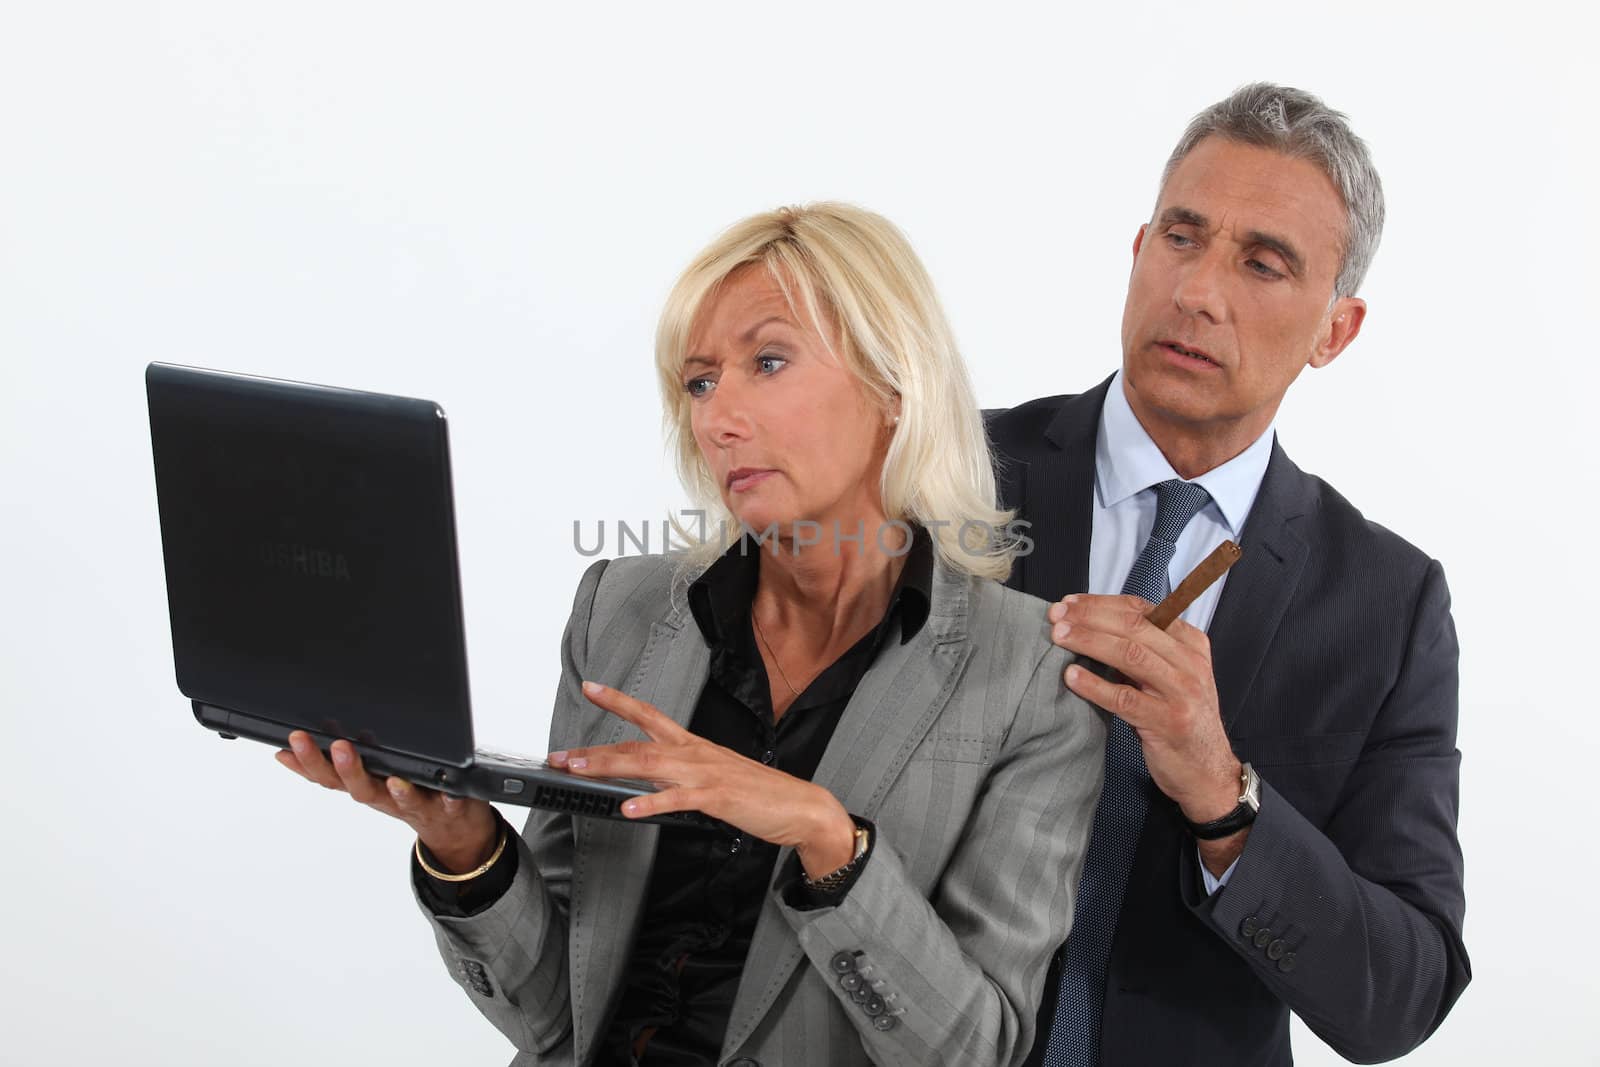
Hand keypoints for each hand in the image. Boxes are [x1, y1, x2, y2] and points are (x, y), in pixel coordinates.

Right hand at [275, 731, 499, 874]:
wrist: (452, 830)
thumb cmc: (404, 795)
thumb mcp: (366, 780)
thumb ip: (334, 766)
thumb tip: (286, 750)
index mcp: (366, 786)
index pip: (330, 777)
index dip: (309, 763)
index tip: (293, 741)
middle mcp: (387, 798)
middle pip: (361, 789)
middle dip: (347, 770)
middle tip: (338, 747)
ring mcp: (418, 804)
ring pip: (403, 800)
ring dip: (397, 791)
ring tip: (393, 779)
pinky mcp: (450, 806)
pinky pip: (450, 803)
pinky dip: (449, 798)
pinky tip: (449, 790)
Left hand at [551, 682, 856, 878]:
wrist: (799, 805)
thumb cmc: (759, 793)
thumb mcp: (714, 779)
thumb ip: (681, 777)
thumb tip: (648, 783)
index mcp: (694, 747)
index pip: (650, 716)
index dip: (619, 701)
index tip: (591, 688)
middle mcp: (695, 754)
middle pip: (637, 743)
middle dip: (595, 750)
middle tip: (562, 756)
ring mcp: (704, 774)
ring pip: (647, 765)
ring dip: (609, 768)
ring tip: (578, 772)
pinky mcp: (715, 797)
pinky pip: (676, 799)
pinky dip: (650, 802)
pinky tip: (628, 810)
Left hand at [1048, 594, 1247, 859]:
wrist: (1208, 771)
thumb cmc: (1180, 717)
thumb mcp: (1172, 676)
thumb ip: (1144, 650)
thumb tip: (1088, 626)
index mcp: (1191, 643)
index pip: (1142, 609)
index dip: (1101, 603)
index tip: (1069, 604)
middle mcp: (1191, 663)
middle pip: (1134, 627)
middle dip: (1090, 618)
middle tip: (1055, 617)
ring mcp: (1182, 693)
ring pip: (1131, 655)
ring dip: (1090, 642)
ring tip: (1059, 638)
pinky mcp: (1168, 722)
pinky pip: (1125, 699)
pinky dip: (1095, 685)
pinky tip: (1071, 677)